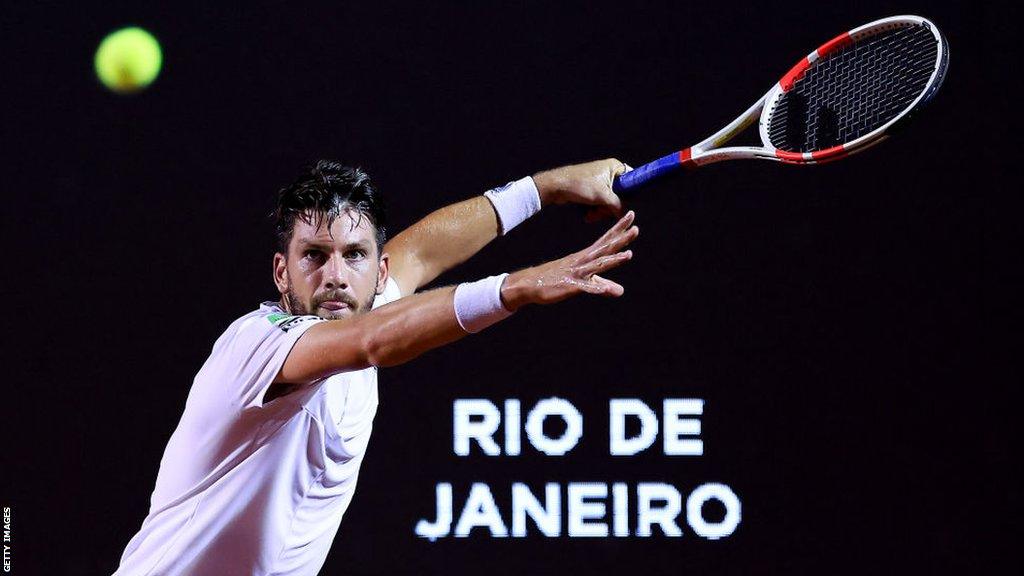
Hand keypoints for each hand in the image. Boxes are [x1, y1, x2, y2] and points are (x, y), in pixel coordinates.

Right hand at [501, 211, 638, 310]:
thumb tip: (621, 290)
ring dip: (612, 261)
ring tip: (628, 255)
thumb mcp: (583, 283)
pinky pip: (583, 287)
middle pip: (605, 249)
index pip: (606, 241)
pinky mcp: (569, 286)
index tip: (631, 217)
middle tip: (636, 228)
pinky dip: (594, 287)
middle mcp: (582, 261)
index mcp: (586, 257)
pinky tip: (604, 289)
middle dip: (620, 239)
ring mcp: (576, 272)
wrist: (530, 283)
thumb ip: (602, 285)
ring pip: (597, 265)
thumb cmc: (557, 280)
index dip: (619, 230)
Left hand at [533, 158, 631, 221]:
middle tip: (601, 211)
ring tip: (592, 214)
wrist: (556, 187)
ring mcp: (599, 182)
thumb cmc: (579, 185)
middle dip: (610, 208)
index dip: (627, 195)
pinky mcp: (591, 190)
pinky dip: (595, 210)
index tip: (620, 204)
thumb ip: (618, 205)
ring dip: (601, 212)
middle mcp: (608, 173)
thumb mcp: (603, 196)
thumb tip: (623, 214)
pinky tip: (588, 215)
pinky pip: (599, 203)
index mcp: (614, 167)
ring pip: (609, 202)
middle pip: (620, 196)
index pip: (631, 181)